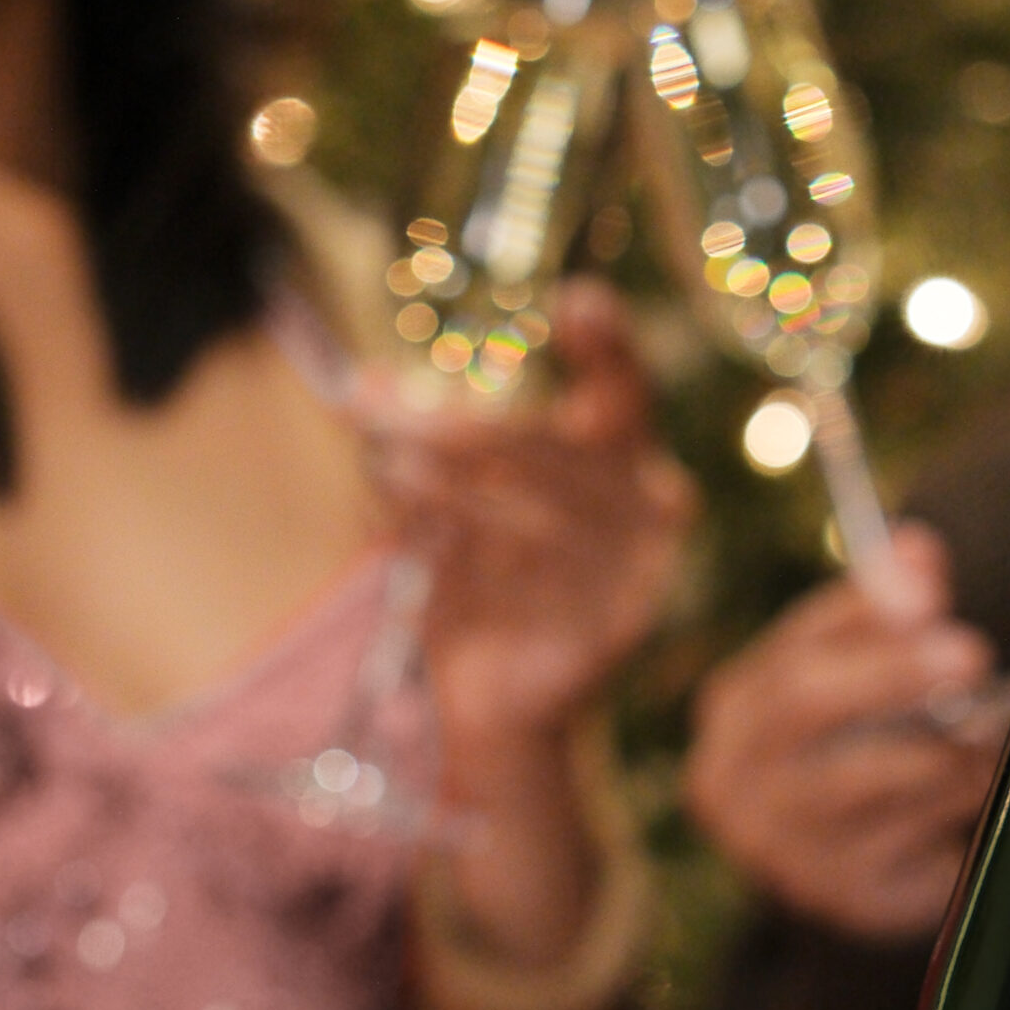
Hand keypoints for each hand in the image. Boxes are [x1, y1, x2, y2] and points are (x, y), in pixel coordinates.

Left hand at [357, 279, 694, 762]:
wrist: (505, 707)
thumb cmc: (489, 582)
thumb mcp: (454, 499)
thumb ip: (421, 436)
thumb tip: (359, 383)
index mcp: (629, 464)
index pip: (630, 392)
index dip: (611, 350)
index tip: (576, 302)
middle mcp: (650, 514)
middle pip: (557, 452)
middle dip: (462, 428)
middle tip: (379, 412)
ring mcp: (633, 578)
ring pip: (531, 517)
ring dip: (445, 488)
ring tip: (384, 466)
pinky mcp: (606, 636)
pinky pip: (525, 586)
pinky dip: (462, 564)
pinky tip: (418, 552)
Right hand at [683, 524, 1007, 943]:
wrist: (850, 871)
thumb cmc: (854, 747)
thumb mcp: (855, 673)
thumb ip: (882, 611)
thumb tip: (915, 551)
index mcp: (732, 713)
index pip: (789, 648)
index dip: (859, 613)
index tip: (927, 589)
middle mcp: (735, 786)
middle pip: (806, 706)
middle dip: (893, 671)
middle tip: (969, 651)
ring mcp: (785, 852)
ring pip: (877, 777)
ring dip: (951, 742)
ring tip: (998, 721)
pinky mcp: (848, 898)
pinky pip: (921, 837)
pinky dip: (964, 803)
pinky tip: (992, 783)